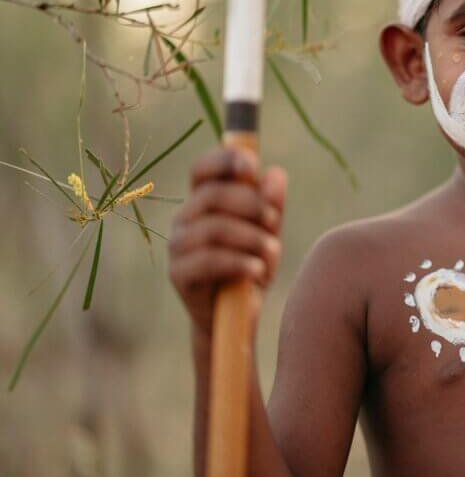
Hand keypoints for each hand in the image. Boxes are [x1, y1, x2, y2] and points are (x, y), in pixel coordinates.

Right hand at [168, 146, 287, 337]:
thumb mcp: (269, 233)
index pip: (202, 169)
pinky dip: (239, 262)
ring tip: (271, 252)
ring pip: (213, 228)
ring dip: (250, 238)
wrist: (240, 316)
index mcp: (203, 202)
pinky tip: (258, 270)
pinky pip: (209, 260)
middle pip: (211, 195)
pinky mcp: (179, 275)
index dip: (224, 160)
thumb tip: (275, 173)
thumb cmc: (253, 266)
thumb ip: (271, 205)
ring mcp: (178, 247)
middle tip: (273, 221)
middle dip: (250, 204)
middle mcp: (185, 219)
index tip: (252, 165)